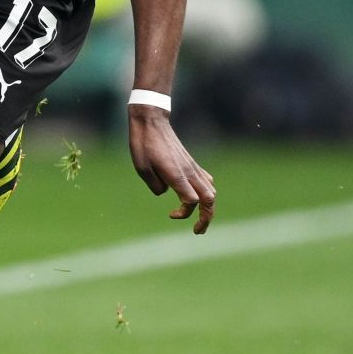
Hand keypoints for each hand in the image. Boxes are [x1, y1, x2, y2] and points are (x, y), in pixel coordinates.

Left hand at [127, 107, 215, 233]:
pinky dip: (206, 193)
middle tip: (197, 231)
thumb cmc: (143, 144)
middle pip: (209, 199)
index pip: (191, 201)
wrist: (151, 121)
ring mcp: (192, 167)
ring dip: (209, 207)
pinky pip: (206, 180)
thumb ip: (155, 185)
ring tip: (201, 220)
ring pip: (211, 191)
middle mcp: (189, 172)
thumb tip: (165, 192)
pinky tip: (198, 198)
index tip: (170, 214)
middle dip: (207, 218)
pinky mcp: (191, 163)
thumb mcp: (141, 167)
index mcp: (176, 175)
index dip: (184, 213)